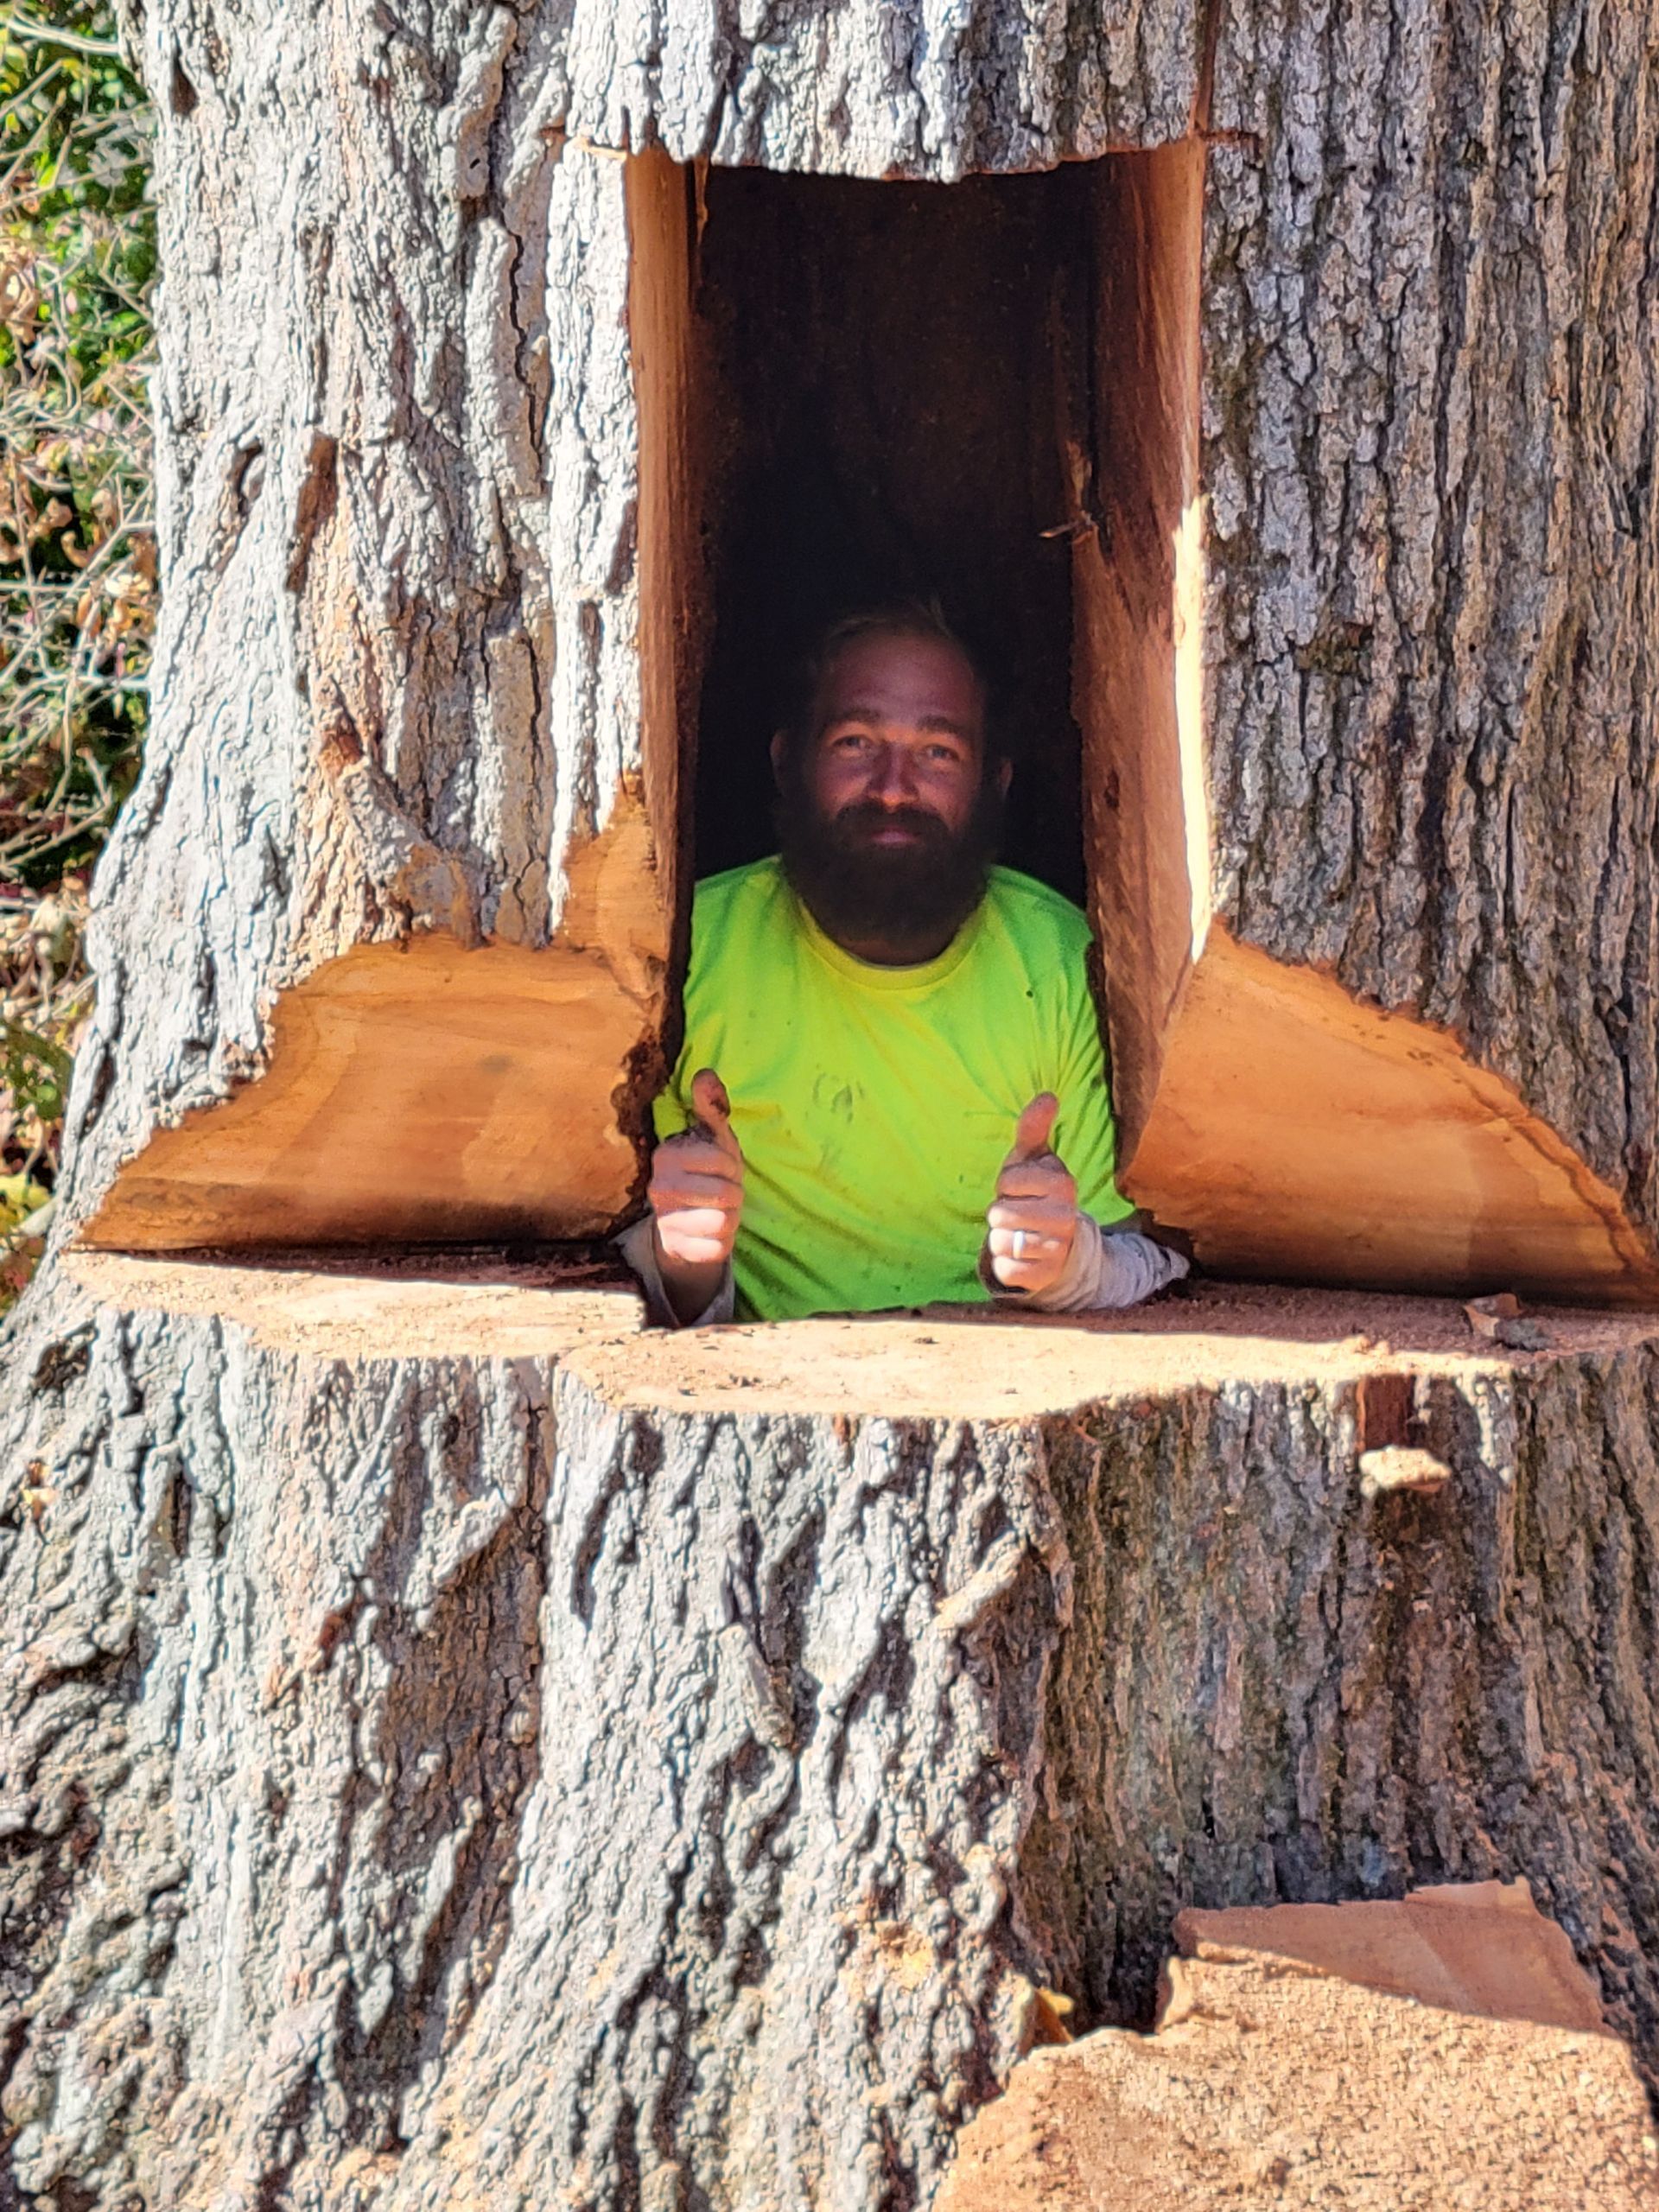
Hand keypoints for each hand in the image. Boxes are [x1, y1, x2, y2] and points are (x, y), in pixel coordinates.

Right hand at [648, 1068, 743, 1318]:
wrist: (686, 1219)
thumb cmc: (706, 1169)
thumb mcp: (713, 1136)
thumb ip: (712, 1105)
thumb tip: (705, 1074)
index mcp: (667, 1155)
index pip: (724, 1162)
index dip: (732, 1166)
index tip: (720, 1167)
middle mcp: (659, 1187)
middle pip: (727, 1195)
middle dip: (734, 1194)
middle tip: (721, 1192)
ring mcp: (664, 1221)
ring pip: (725, 1223)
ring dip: (731, 1219)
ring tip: (716, 1211)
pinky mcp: (675, 1250)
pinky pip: (719, 1248)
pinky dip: (722, 1243)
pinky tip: (709, 1233)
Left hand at [984, 1093, 1078, 1296]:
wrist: (1057, 1243)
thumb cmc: (1035, 1192)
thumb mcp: (1031, 1158)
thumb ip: (1034, 1127)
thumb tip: (1048, 1095)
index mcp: (1062, 1184)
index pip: (1007, 1180)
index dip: (1005, 1184)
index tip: (1018, 1188)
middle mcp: (1065, 1217)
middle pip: (1000, 1214)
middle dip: (1000, 1214)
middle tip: (1016, 1213)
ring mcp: (1057, 1249)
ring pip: (1001, 1242)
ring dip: (999, 1239)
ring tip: (1017, 1234)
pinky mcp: (1045, 1276)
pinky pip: (1006, 1269)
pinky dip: (1004, 1264)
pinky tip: (1019, 1257)